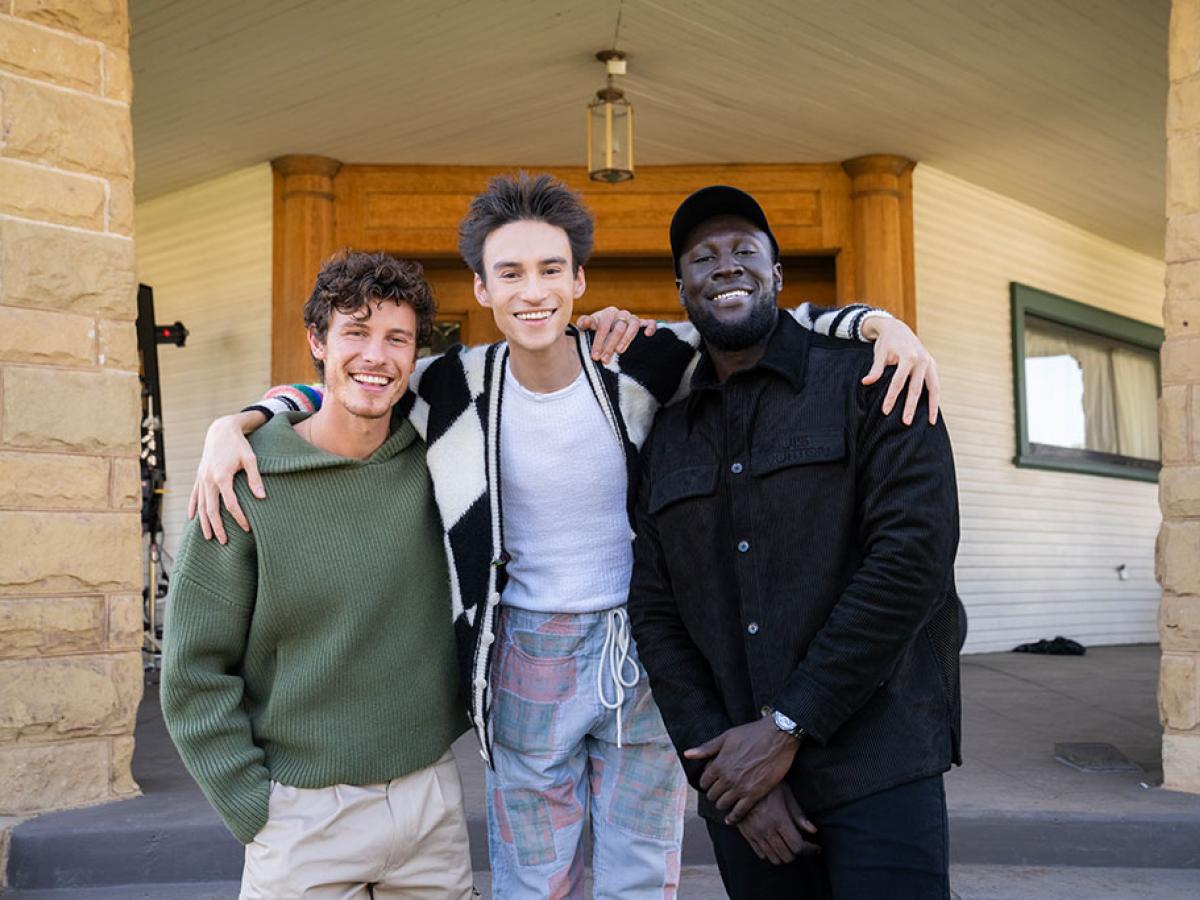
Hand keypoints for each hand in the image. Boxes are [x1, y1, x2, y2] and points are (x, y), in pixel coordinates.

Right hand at [186, 411, 265, 543]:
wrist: (221, 430)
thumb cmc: (239, 445)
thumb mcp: (250, 459)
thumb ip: (255, 479)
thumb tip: (262, 498)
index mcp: (222, 477)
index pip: (231, 504)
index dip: (239, 518)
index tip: (247, 528)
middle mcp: (208, 479)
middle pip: (211, 510)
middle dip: (217, 527)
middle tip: (224, 542)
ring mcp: (201, 478)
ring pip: (200, 505)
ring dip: (204, 522)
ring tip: (208, 537)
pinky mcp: (199, 475)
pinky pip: (194, 495)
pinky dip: (193, 507)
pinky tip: (192, 518)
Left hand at [577, 307, 657, 363]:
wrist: (609, 331)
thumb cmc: (597, 330)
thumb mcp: (589, 327)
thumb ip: (585, 323)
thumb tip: (585, 322)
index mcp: (608, 313)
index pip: (603, 326)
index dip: (598, 341)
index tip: (594, 356)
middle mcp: (622, 314)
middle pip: (618, 328)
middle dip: (610, 345)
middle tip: (605, 360)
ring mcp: (633, 319)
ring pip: (633, 326)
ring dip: (626, 339)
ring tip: (619, 352)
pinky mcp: (643, 324)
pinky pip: (650, 322)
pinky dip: (650, 327)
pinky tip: (647, 335)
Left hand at [686, 716, 799, 824]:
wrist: (777, 736)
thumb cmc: (752, 734)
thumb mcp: (726, 737)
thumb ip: (706, 748)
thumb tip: (687, 754)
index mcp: (719, 764)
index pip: (704, 782)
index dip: (706, 783)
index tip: (711, 783)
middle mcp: (727, 778)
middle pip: (712, 795)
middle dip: (714, 794)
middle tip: (718, 793)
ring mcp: (741, 787)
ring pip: (723, 804)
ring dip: (722, 804)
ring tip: (725, 802)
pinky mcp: (755, 794)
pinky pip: (739, 812)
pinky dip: (733, 817)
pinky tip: (731, 819)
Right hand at [736, 784, 818, 864]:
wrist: (740, 781)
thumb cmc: (767, 785)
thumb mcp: (786, 794)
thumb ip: (798, 814)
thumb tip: (813, 831)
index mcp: (778, 819)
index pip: (797, 846)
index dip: (810, 850)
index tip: (815, 847)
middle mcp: (766, 829)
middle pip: (787, 856)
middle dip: (798, 852)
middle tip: (802, 844)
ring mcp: (755, 833)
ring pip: (774, 858)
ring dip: (784, 855)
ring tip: (788, 845)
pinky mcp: (746, 834)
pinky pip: (760, 854)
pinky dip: (770, 853)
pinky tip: (775, 843)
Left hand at [860, 315, 940, 425]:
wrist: (898, 328)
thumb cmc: (887, 343)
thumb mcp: (879, 354)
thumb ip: (875, 369)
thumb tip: (866, 382)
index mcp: (908, 357)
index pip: (898, 382)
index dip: (891, 397)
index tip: (885, 411)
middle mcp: (922, 361)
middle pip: (916, 388)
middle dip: (911, 407)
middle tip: (906, 423)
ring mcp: (930, 363)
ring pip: (933, 388)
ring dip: (932, 406)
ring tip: (931, 423)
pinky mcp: (933, 366)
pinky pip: (936, 385)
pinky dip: (935, 399)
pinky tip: (933, 412)